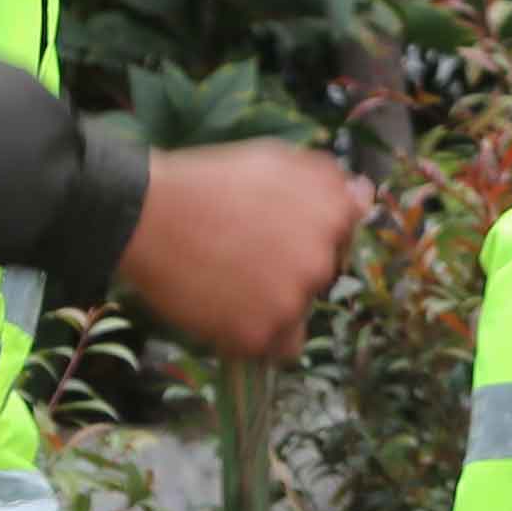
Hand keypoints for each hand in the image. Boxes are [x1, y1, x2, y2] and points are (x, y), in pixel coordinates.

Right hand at [124, 141, 373, 359]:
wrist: (146, 214)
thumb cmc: (208, 182)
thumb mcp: (274, 161)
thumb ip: (327, 181)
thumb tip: (364, 196)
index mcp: (332, 216)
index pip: (343, 240)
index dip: (308, 238)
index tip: (275, 234)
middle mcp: (320, 260)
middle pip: (318, 281)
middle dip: (289, 273)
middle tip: (243, 256)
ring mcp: (291, 301)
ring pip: (297, 317)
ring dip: (272, 307)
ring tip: (227, 281)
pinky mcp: (259, 335)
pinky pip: (274, 348)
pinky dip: (254, 336)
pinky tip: (225, 308)